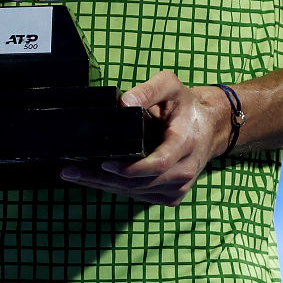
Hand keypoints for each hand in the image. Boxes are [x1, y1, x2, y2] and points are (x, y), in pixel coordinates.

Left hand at [62, 72, 229, 205]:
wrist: (211, 127)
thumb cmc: (186, 106)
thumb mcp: (171, 86)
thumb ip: (148, 90)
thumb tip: (124, 103)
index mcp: (186, 143)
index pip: (158, 164)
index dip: (130, 168)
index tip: (104, 163)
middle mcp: (184, 170)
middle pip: (139, 182)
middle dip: (103, 179)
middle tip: (71, 171)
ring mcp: (178, 188)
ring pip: (135, 192)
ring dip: (104, 185)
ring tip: (75, 175)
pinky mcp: (171, 196)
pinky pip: (139, 195)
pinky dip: (116, 187)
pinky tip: (96, 179)